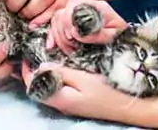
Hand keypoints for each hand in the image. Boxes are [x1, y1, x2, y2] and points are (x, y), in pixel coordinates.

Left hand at [20, 61, 143, 123]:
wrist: (130, 106)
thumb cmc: (109, 92)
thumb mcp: (84, 78)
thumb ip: (62, 72)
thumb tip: (41, 66)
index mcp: (60, 98)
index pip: (33, 84)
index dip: (27, 69)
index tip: (27, 53)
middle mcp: (61, 103)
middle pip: (39, 86)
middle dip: (33, 70)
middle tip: (35, 51)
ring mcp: (69, 104)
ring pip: (48, 87)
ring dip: (44, 73)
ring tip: (46, 55)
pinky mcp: (77, 101)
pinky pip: (59, 88)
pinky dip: (55, 76)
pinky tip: (62, 66)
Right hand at [46, 0, 127, 54]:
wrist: (127, 41)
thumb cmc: (123, 38)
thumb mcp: (115, 35)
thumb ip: (98, 34)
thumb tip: (77, 33)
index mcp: (97, 6)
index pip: (73, 5)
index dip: (69, 22)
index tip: (74, 38)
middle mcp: (85, 7)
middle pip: (61, 13)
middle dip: (63, 32)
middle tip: (72, 46)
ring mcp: (77, 14)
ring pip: (56, 20)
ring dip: (59, 37)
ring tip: (70, 49)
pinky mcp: (71, 23)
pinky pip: (55, 26)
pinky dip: (52, 37)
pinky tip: (52, 46)